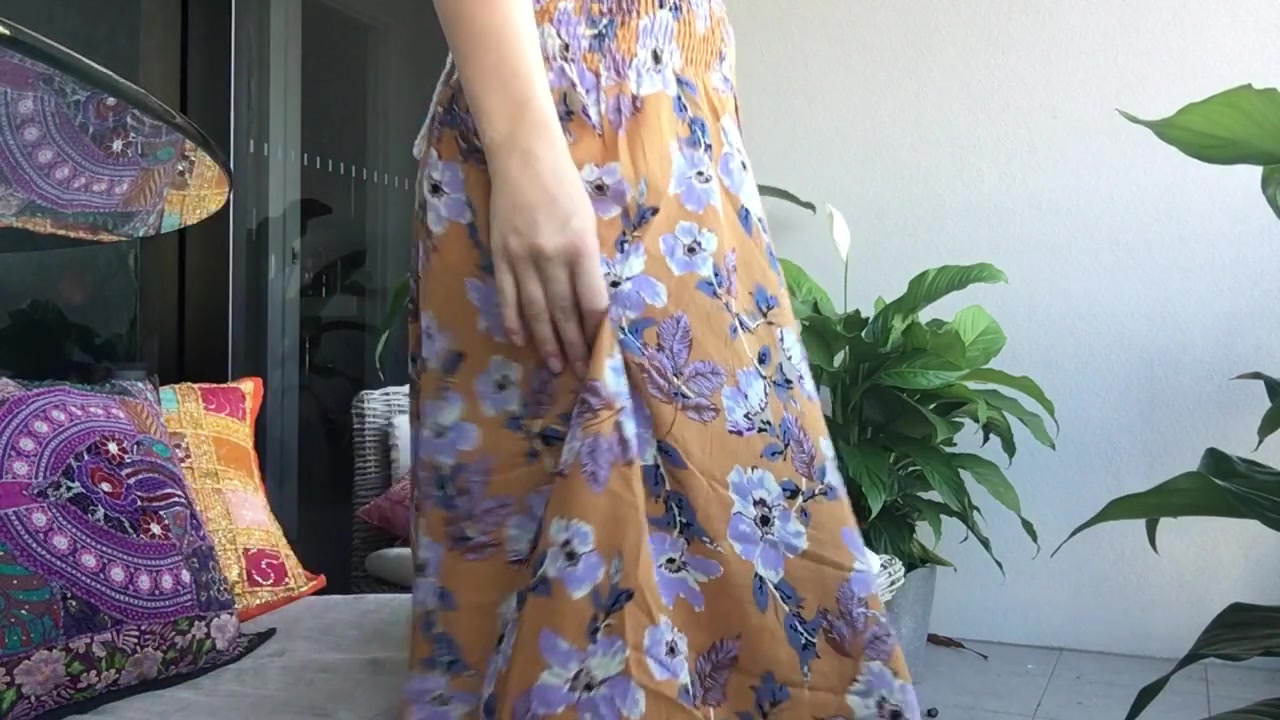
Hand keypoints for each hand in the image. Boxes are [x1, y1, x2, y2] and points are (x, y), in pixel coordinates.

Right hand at [488, 141, 608, 376]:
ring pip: (536, 311)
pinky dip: (513, 321)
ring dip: (546, 342)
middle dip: (574, 346)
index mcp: (580, 248)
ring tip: (556, 366)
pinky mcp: (500, 256)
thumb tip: (589, 301)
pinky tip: (521, 340)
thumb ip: (587, 261)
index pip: (592, 301)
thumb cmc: (564, 186)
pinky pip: (507, 296)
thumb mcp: (587, 222)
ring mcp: (522, 259)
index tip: (601, 349)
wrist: (523, 156)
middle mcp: (551, 258)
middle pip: (565, 313)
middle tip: (581, 373)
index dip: (596, 330)